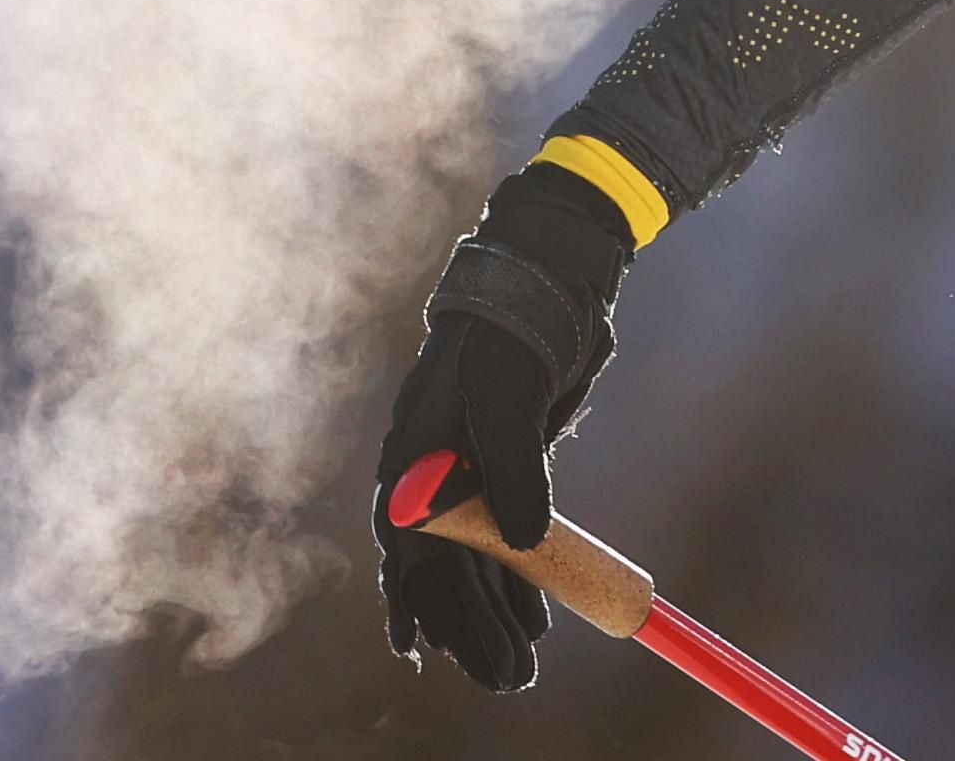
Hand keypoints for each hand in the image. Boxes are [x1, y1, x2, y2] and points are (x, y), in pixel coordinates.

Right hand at [375, 160, 634, 689]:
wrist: (546, 276)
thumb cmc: (513, 330)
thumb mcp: (510, 398)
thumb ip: (516, 470)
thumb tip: (526, 545)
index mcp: (417, 454)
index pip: (408, 547)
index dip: (416, 603)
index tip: (423, 653)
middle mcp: (434, 471)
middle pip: (444, 567)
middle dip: (469, 626)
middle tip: (508, 680)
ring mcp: (469, 469)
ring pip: (475, 560)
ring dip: (496, 611)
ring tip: (524, 664)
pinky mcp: (504, 463)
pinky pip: (503, 537)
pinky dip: (518, 578)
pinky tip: (536, 615)